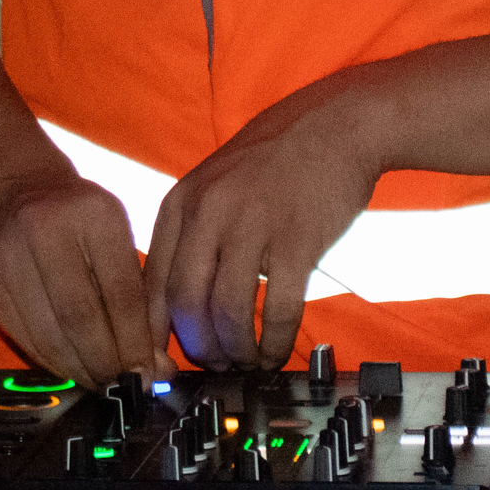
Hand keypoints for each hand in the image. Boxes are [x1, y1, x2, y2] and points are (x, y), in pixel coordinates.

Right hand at [0, 160, 157, 385]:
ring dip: (79, 368)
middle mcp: (45, 229)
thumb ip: (137, 298)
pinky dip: (51, 361)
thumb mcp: (114, 236)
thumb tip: (156, 368)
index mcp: (93, 214)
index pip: (120, 290)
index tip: (148, 373)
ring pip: (48, 332)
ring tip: (100, 382)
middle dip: (106, 361)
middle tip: (124, 385)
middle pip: (79, 315)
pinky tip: (70, 368)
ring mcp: (8, 256)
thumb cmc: (77, 217)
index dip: (134, 340)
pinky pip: (23, 335)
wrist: (12, 188)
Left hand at [145, 76, 386, 368]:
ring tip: (246, 361)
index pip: (152, 282)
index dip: (156, 332)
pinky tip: (277, 351)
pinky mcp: (297, 240)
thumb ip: (191, 234)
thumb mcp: (214, 184)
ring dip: (236, 351)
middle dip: (198, 347)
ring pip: (228, 312)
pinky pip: (278, 310)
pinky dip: (275, 342)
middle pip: (186, 303)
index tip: (165, 358)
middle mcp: (209, 212)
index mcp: (181, 202)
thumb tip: (176, 304)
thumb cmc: (275, 160)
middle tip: (213, 365)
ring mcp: (253, 225)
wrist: (337, 125)